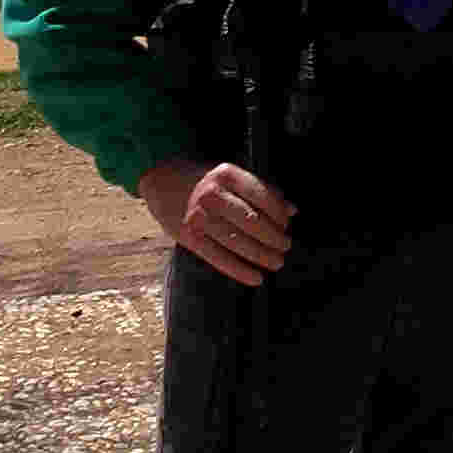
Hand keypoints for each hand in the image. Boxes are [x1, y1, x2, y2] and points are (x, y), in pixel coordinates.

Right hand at [141, 157, 294, 283]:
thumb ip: (261, 190)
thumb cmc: (204, 179)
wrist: (161, 180)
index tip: (286, 226)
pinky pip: (218, 257)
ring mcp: (198, 216)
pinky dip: (239, 270)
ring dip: (261, 256)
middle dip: (274, 239)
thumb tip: (291, 210)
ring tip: (276, 262)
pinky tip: (255, 277)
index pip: (262, 197)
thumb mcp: (231, 176)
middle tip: (285, 247)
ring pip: (237, 242)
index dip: (279, 215)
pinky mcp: (188, 236)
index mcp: (227, 174)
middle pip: (251, 222)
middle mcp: (212, 194)